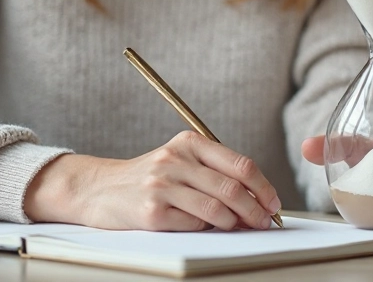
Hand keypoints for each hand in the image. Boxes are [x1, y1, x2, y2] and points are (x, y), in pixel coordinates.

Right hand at [25, 131, 280, 230]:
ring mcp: (162, 185)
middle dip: (255, 210)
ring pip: (216, 210)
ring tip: (238, 227)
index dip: (264, 187)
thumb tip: (256, 201)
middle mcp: (175, 160)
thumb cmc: (149, 178)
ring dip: (234, 224)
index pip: (241, 164)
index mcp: (189, 143)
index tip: (273, 204)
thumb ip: (214, 173)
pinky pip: (193, 225)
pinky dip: (205, 229)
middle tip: (263, 222)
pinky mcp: (151, 212)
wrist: (99, 189)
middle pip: (232, 188)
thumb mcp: (180, 161)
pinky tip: (203, 227)